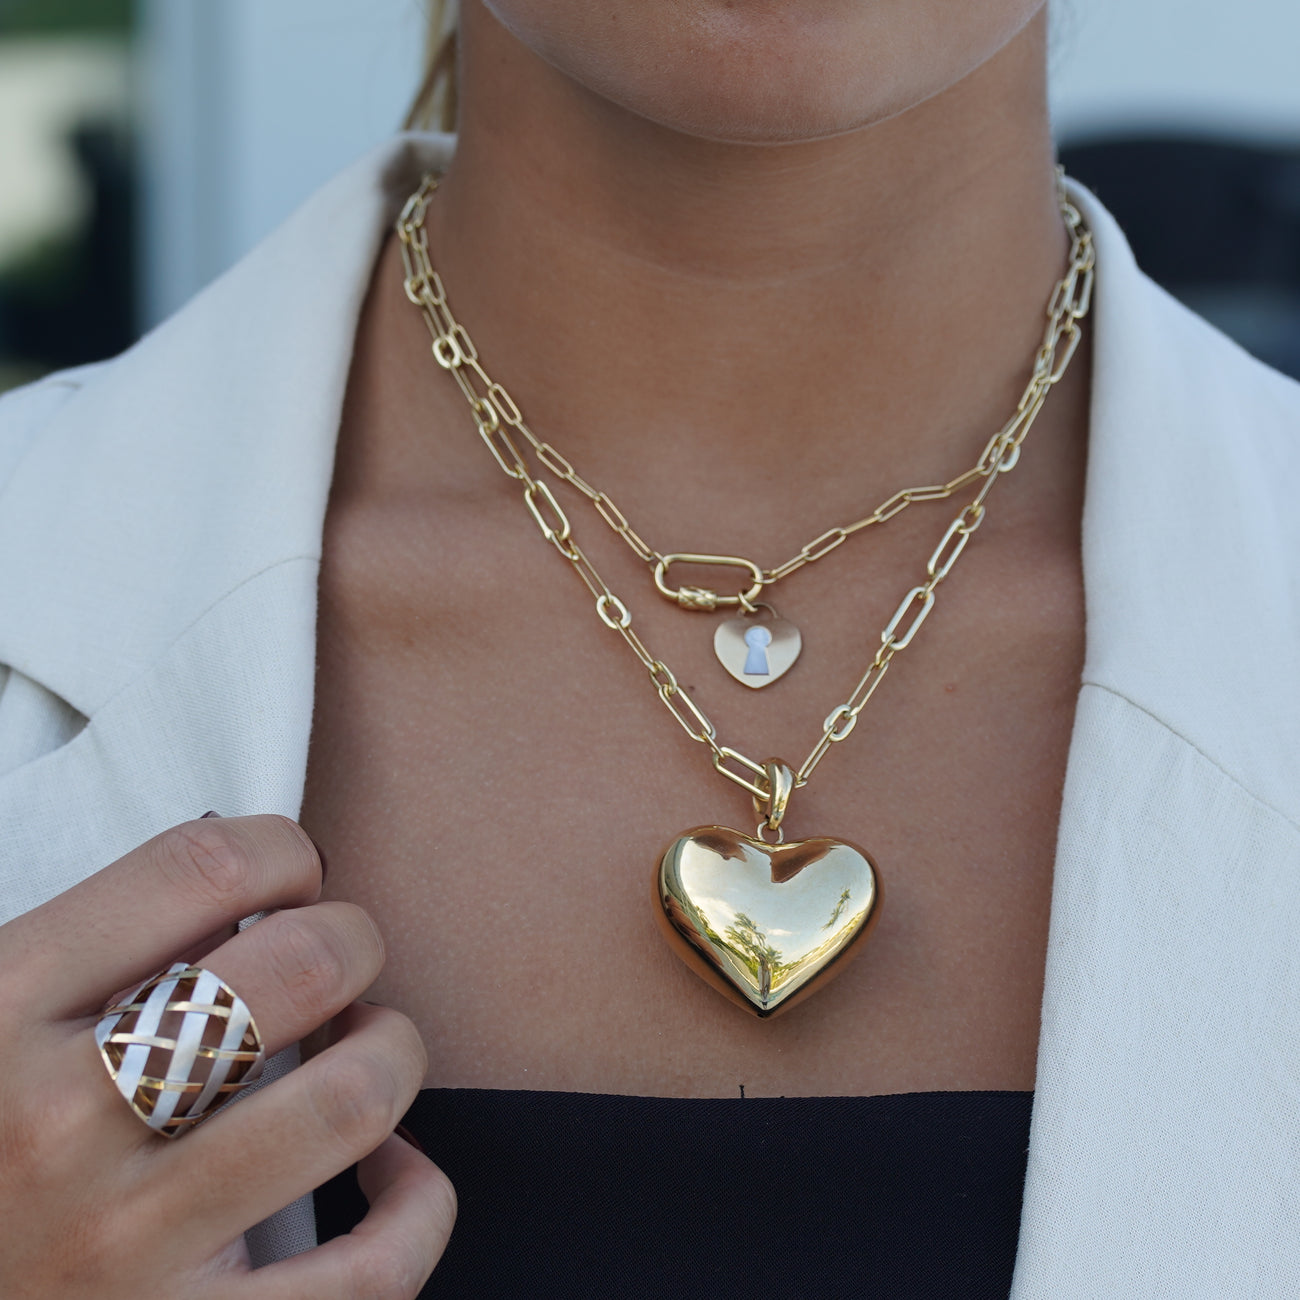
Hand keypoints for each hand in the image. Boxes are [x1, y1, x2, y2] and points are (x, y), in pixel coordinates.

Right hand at [0, 814, 454, 1297]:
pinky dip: (416, 1205)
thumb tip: (244, 899)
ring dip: (390, 1055)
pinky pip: (372, 1270)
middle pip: (304, 968)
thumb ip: (95, 956)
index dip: (282, 853)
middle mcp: (58, 1125)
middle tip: (338, 963)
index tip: (294, 879)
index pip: (202, 867)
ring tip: (362, 1053)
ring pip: (352, 1098)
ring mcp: (125, 1247)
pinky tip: (389, 1171)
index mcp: (0, 1014)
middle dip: (352, 941)